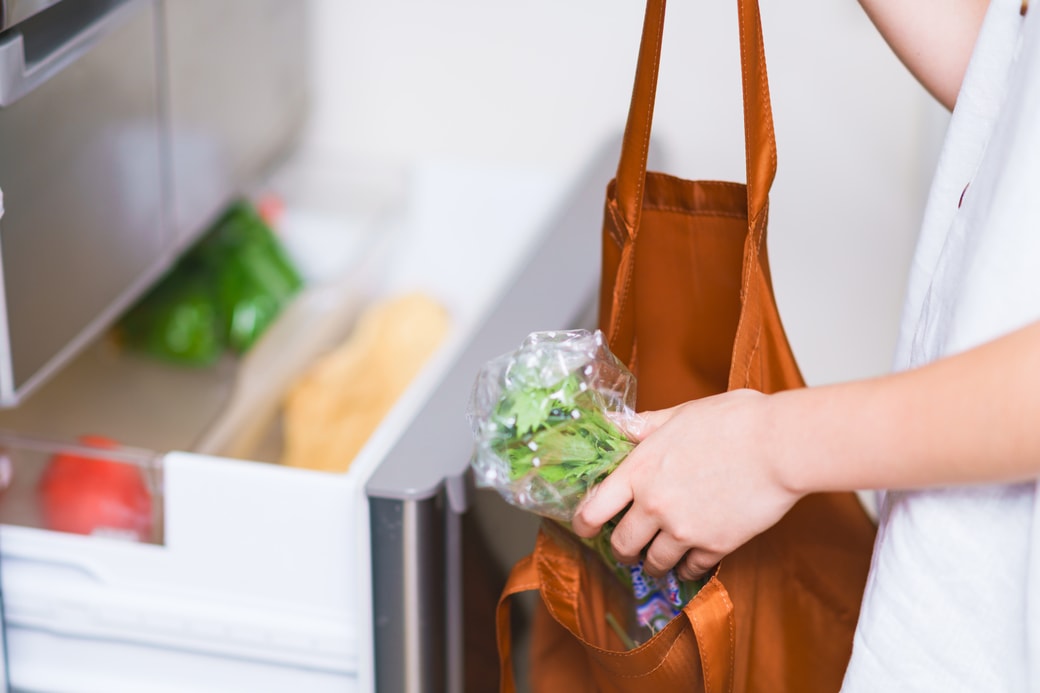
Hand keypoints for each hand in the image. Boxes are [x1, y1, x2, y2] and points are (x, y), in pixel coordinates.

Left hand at [571, 389, 802, 581]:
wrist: (780, 445)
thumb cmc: (735, 421)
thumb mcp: (681, 414)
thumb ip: (644, 426)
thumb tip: (615, 423)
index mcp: (640, 469)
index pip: (594, 508)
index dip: (584, 523)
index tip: (585, 528)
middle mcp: (654, 504)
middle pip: (621, 544)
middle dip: (622, 548)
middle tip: (629, 547)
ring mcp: (683, 529)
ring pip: (654, 562)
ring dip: (654, 562)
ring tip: (659, 558)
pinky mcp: (714, 545)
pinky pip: (690, 568)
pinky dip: (689, 565)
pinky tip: (693, 556)